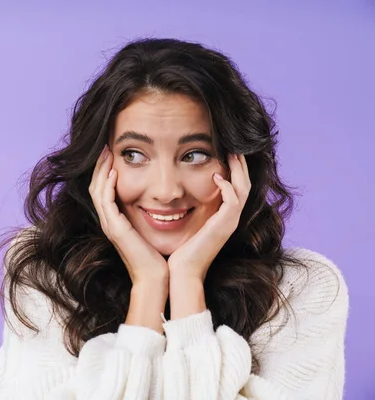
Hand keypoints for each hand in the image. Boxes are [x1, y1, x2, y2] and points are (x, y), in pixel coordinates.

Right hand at [89, 145, 168, 331]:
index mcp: (117, 221)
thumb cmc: (159, 257)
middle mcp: (109, 221)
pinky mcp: (115, 229)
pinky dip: (108, 185)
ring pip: (97, 191)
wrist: (157, 278)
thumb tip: (162, 198)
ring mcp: (110, 225)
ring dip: (101, 170)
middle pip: (97, 186)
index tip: (114, 153)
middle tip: (106, 146)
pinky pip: (106, 202)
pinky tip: (114, 171)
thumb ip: (151, 213)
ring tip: (107, 153)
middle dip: (101, 165)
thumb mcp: (152, 229)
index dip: (106, 170)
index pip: (104, 190)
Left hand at [167, 153, 251, 281]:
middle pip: (245, 185)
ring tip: (231, 153)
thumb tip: (178, 196)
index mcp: (223, 218)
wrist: (182, 273)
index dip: (235, 171)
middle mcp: (230, 219)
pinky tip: (217, 177)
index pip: (236, 188)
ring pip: (243, 189)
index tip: (226, 153)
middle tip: (234, 147)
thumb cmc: (179, 252)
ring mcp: (229, 223)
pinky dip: (228, 187)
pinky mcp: (224, 227)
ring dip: (238, 170)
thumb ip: (188, 210)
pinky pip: (233, 201)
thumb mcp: (187, 225)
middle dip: (240, 165)